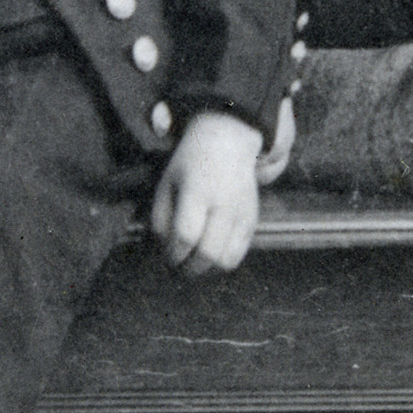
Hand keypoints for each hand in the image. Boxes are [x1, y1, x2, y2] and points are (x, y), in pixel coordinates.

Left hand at [153, 111, 262, 275]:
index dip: (174, 254)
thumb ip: (160, 219)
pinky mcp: (252, 221)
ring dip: (207, 269)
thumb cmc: (189, 165)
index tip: (168, 256)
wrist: (227, 144)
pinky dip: (221, 261)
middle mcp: (224, 203)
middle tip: (179, 266)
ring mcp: (242, 213)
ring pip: (226, 261)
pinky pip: (238, 254)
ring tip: (194, 261)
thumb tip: (165, 251)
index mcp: (198, 191)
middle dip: (189, 268)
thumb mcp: (166, 184)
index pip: (187, 235)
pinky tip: (209, 252)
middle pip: (208, 253)